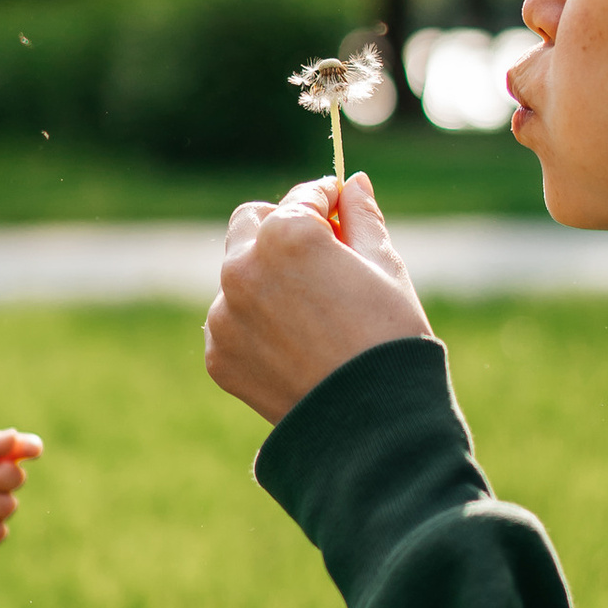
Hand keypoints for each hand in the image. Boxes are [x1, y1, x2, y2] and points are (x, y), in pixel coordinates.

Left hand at [204, 172, 433, 425]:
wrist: (372, 425)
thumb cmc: (389, 339)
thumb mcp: (385, 268)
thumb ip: (361, 218)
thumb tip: (353, 182)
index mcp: (286, 233)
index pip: (302, 197)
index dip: (326, 201)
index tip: (338, 208)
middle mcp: (242, 266)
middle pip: (251, 223)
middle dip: (279, 229)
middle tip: (318, 254)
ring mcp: (224, 313)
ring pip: (237, 276)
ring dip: (265, 280)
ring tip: (312, 314)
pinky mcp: (218, 353)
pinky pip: (231, 323)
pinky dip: (255, 325)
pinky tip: (294, 348)